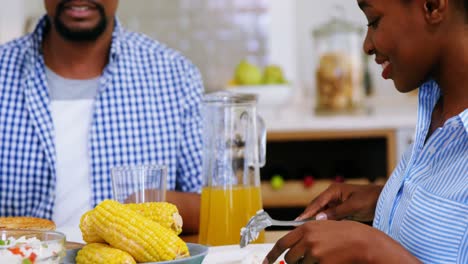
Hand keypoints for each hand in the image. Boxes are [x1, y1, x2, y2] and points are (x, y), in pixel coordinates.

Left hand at [263, 221, 421, 263]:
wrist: (364, 243)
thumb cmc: (347, 233)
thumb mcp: (324, 226)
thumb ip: (307, 233)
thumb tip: (294, 243)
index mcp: (306, 228)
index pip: (282, 243)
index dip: (272, 254)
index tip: (266, 261)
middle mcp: (307, 240)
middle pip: (289, 258)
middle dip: (293, 262)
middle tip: (301, 261)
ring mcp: (315, 254)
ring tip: (321, 257)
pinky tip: (327, 261)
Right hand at [297, 183, 382, 221]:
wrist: (384, 200)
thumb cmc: (370, 199)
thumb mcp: (353, 206)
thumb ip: (336, 212)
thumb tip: (319, 218)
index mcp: (334, 190)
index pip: (317, 202)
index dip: (307, 212)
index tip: (298, 221)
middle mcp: (333, 195)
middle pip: (317, 207)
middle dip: (309, 216)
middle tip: (299, 227)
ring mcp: (337, 201)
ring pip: (322, 212)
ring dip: (317, 220)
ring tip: (309, 230)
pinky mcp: (341, 208)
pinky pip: (330, 215)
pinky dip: (326, 221)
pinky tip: (322, 229)